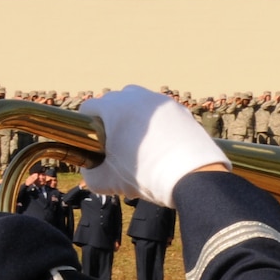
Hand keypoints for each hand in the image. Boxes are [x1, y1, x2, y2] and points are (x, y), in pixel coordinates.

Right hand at [78, 86, 229, 208]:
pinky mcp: (182, 111)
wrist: (193, 177)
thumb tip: (90, 172)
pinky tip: (161, 145)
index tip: (92, 142)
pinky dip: (157, 125)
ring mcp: (162, 102)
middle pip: (115, 102)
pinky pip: (161, 113)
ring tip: (139, 144)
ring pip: (140, 105)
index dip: (86, 125)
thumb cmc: (146, 176)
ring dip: (135, 119)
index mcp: (115, 107)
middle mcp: (138, 97)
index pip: (90, 107)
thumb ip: (91, 175)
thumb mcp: (108, 181)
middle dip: (111, 120)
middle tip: (115, 145)